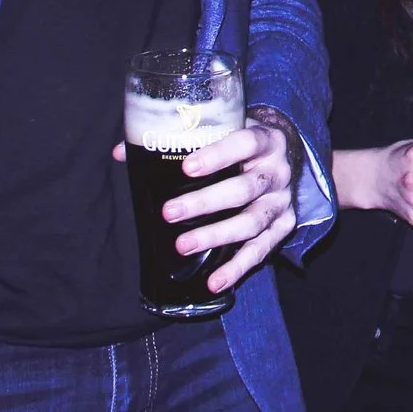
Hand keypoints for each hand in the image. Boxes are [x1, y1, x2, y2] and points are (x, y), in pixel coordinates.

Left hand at [111, 118, 297, 290]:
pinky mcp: (284, 226)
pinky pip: (261, 250)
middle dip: (206, 202)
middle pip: (245, 188)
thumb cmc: (244, 143)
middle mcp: (278, 171)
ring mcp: (282, 201)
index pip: (245, 143)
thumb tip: (122, 152)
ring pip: (252, 222)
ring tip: (182, 245)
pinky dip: (237, 268)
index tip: (187, 168)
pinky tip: (214, 282)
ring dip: (216, 236)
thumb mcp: (224, 129)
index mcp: (266, 139)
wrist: (291, 153)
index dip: (217, 156)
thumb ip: (179, 138)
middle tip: (169, 213)